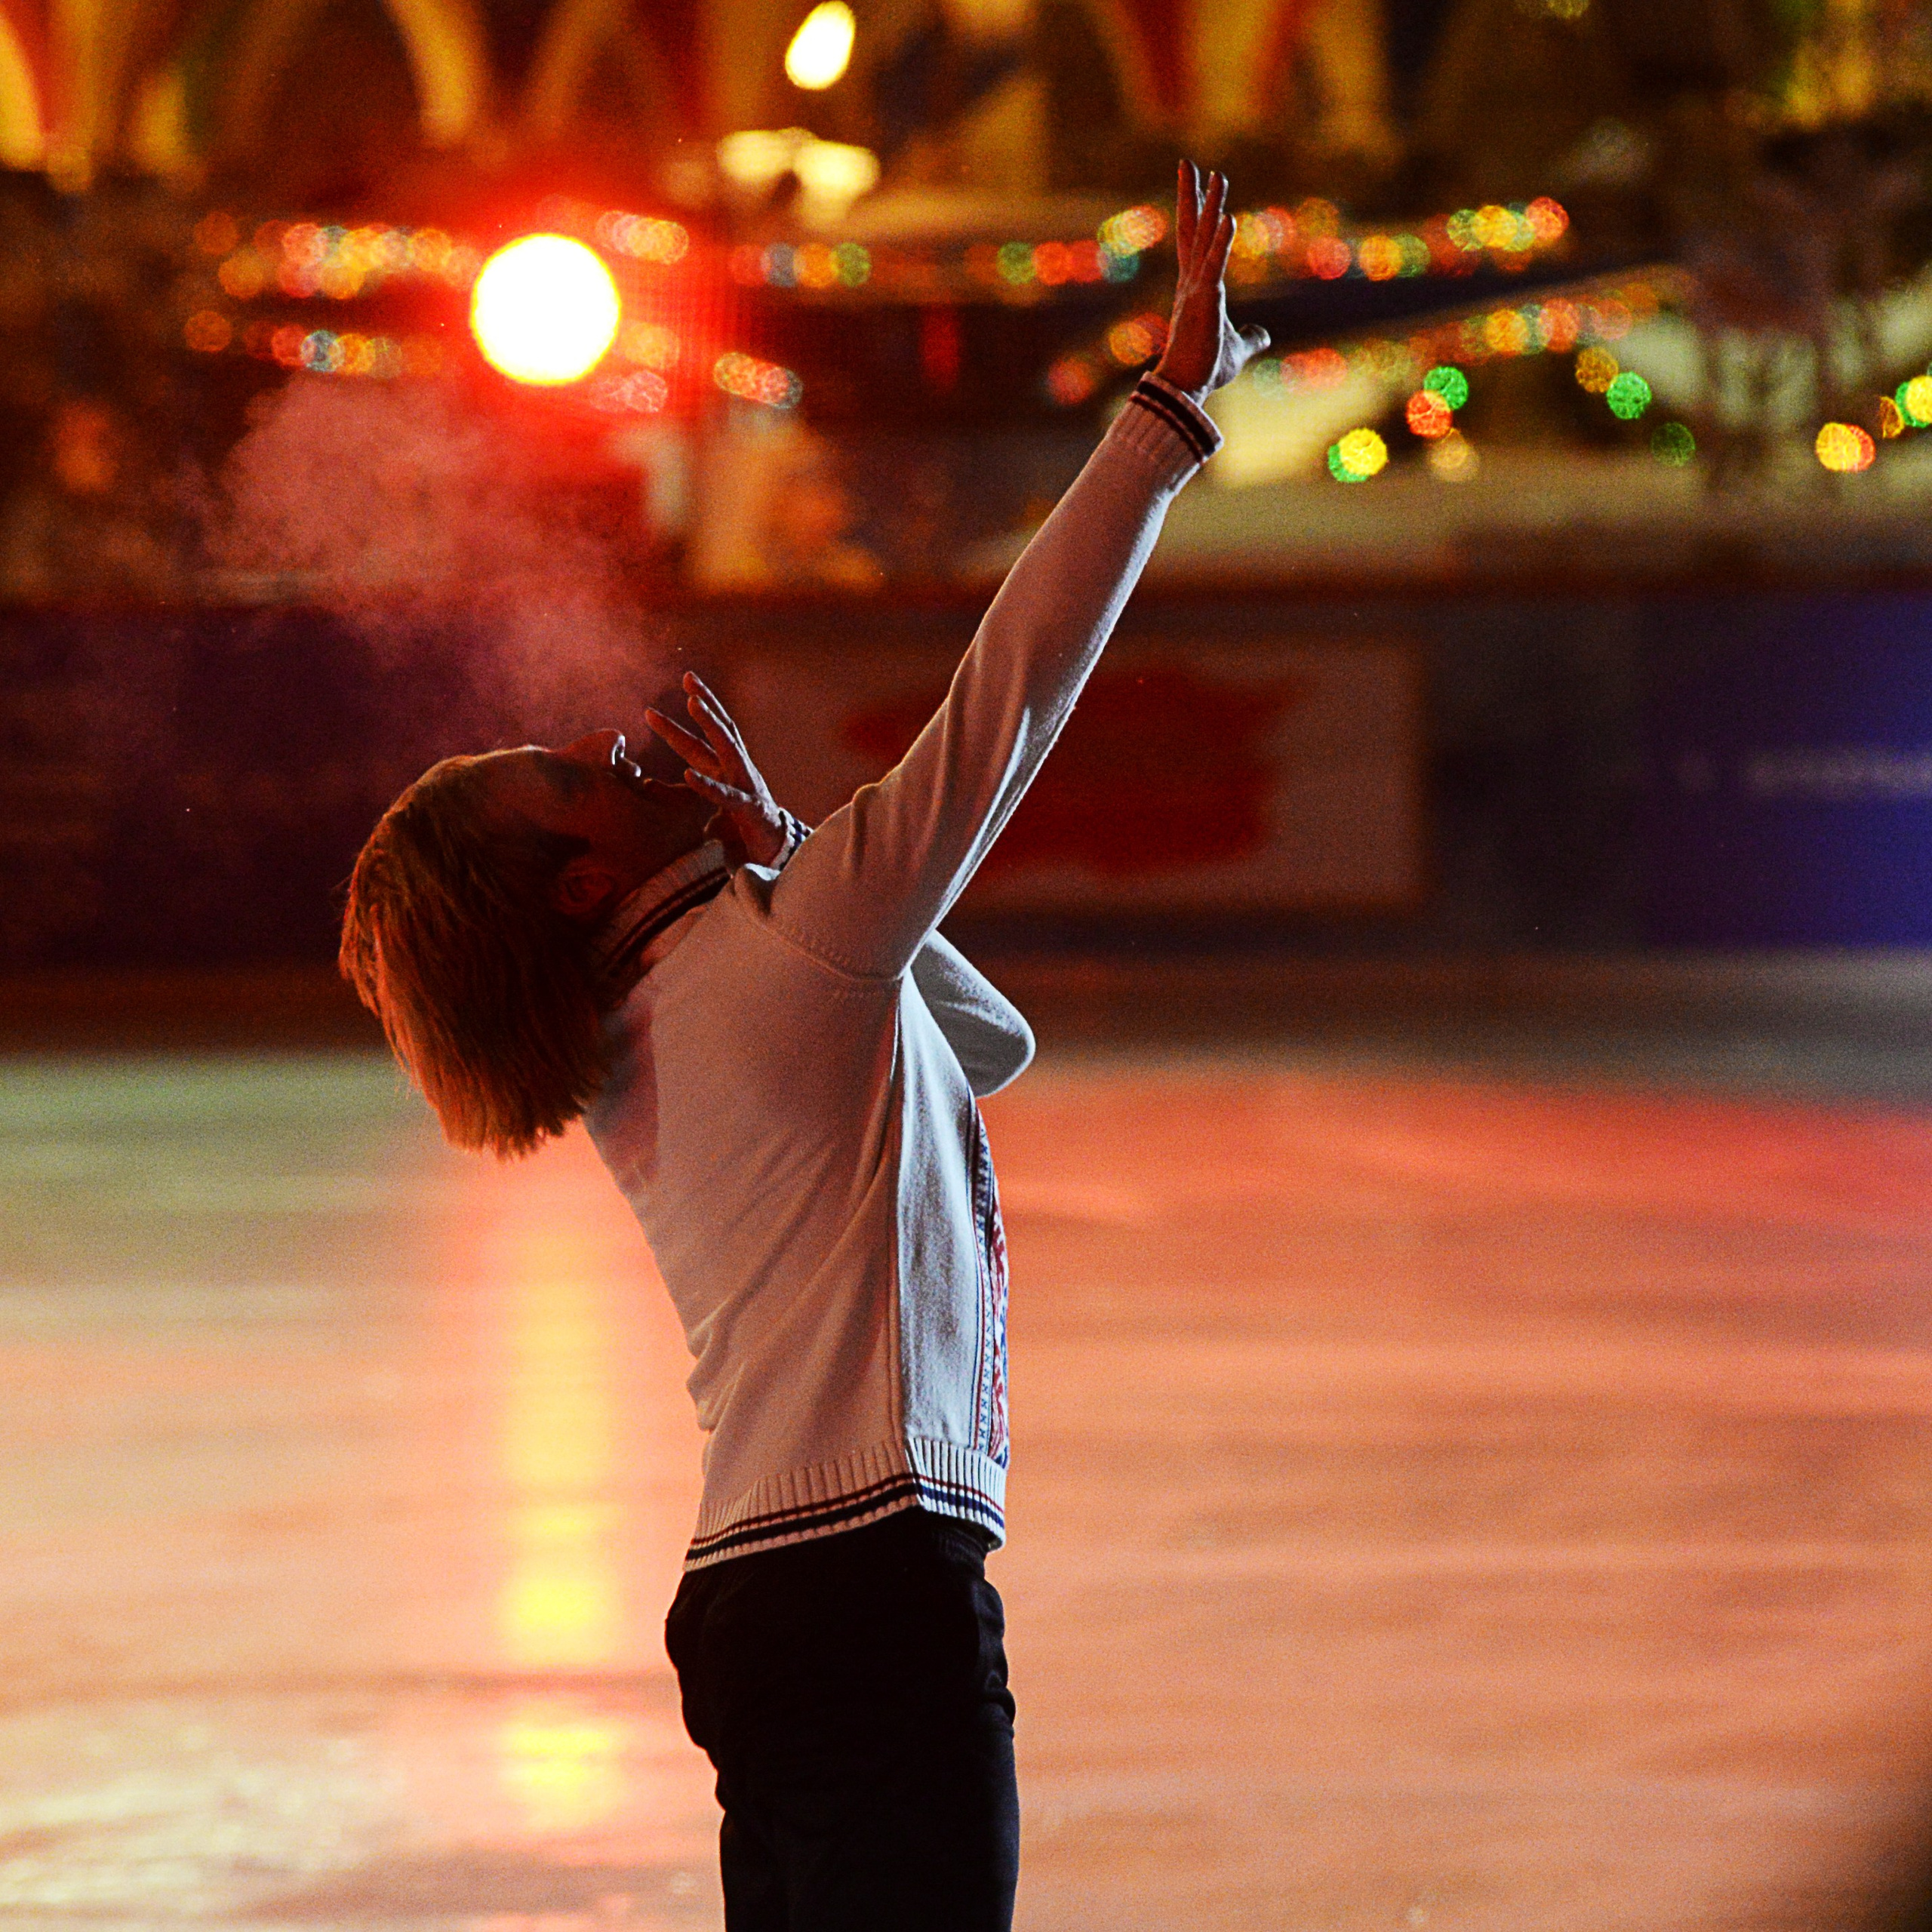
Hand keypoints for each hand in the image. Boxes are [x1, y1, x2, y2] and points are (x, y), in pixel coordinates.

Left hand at [644, 672, 788, 868]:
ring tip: (693, 703)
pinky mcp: (749, 809)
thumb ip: (672, 794)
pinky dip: (707, 785)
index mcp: (725, 768)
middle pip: (721, 729)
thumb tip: (641, 783)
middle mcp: (737, 769)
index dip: (688, 714)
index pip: (703, 736)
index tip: (670, 691)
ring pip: (729, 748)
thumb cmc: (737, 824)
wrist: (771, 849)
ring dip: (712, 724)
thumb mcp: (699, 805)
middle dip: (705, 702)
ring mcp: (746, 785)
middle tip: (688, 678)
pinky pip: (726, 795)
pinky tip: (688, 775)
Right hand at [1152, 160, 1269, 404]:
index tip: (1197, 185)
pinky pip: (1214, 265)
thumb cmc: (1205, 369)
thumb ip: (1251, 337)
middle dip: (1191, 194)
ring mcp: (1195, 289)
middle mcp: (1190, 282)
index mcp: (1194, 289)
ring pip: (1203, 238)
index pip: (1193, 242)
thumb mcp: (1237, 348)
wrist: (1186, 388)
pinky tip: (1229, 217)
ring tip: (1217, 175)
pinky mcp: (1204, 300)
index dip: (1196, 212)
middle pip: (1190, 228)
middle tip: (1187, 163)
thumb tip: (1265, 336)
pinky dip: (1221, 241)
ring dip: (1210, 206)